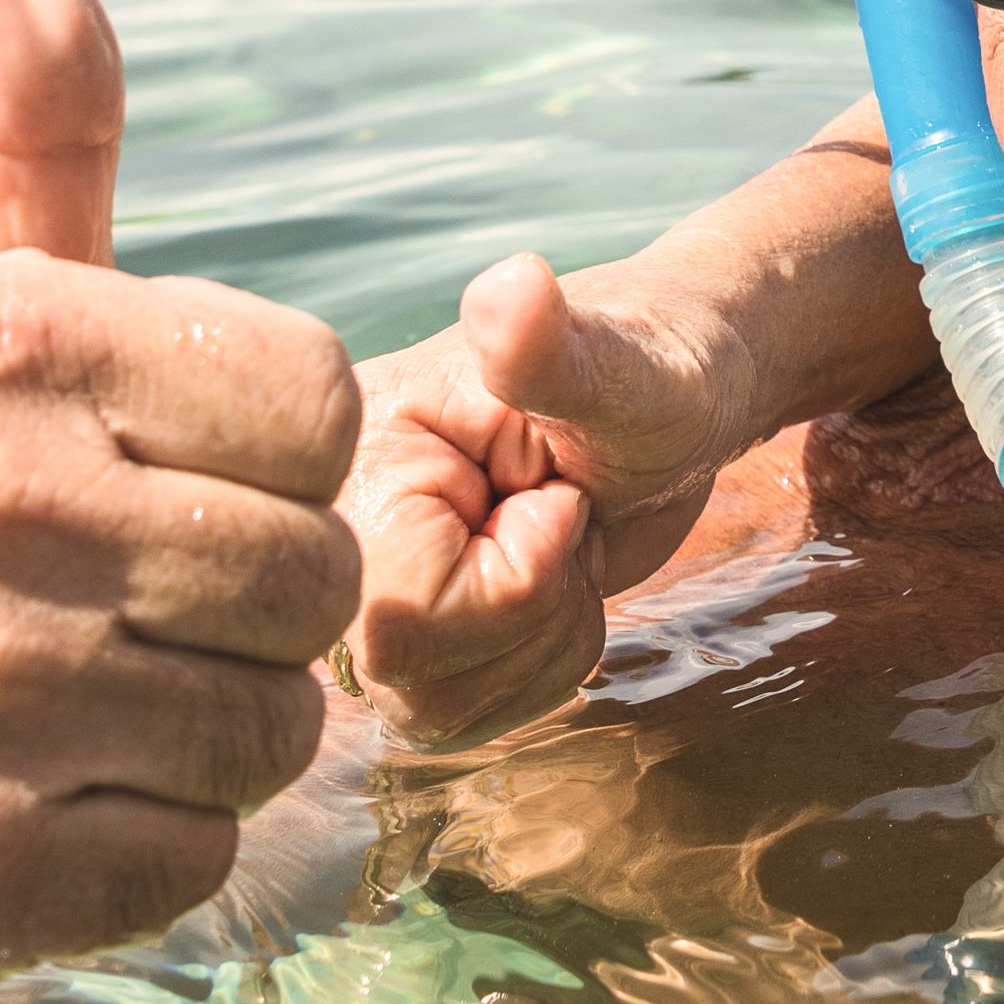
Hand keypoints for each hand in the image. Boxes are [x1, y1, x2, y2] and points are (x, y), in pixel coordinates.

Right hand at [0, 0, 360, 1003]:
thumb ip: (32, 137)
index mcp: (1, 342)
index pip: (322, 406)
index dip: (260, 474)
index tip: (132, 495)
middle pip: (318, 584)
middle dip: (234, 631)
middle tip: (85, 635)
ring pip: (276, 733)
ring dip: (192, 754)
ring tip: (48, 726)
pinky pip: (198, 863)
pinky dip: (132, 867)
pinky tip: (10, 827)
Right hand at [340, 253, 766, 747]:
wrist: (668, 405)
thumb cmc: (654, 376)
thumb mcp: (621, 369)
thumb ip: (553, 350)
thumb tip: (510, 286)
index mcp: (352, 455)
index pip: (401, 612)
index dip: (516, 577)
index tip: (555, 494)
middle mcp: (336, 530)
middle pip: (410, 677)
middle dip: (532, 613)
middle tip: (561, 519)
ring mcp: (361, 590)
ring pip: (435, 710)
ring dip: (542, 644)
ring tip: (558, 547)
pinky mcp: (403, 639)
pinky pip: (461, 718)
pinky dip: (539, 664)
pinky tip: (550, 582)